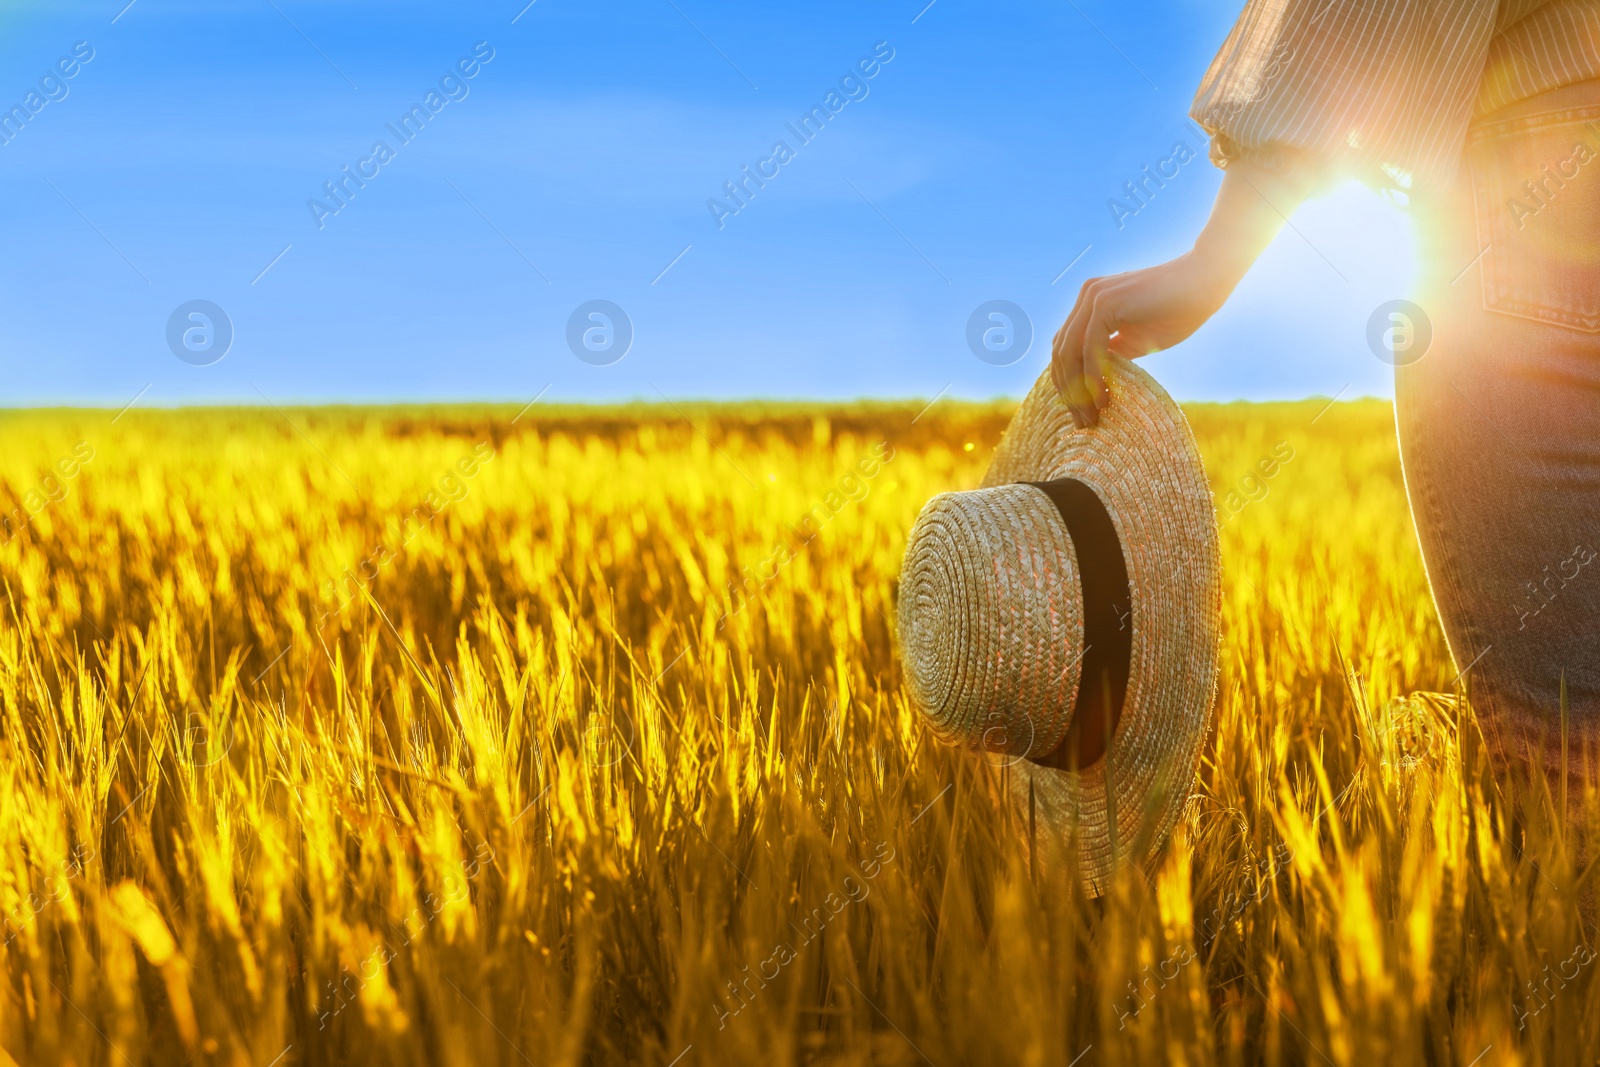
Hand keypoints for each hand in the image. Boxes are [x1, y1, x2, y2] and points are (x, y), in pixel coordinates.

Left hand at [1051, 250, 1237, 426]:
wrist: (1204, 284)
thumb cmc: (1177, 312)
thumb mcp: (1135, 342)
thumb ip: (1111, 357)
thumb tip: (1092, 388)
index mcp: (1089, 303)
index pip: (1065, 348)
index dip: (1067, 383)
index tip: (1080, 413)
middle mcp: (1086, 297)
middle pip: (1060, 353)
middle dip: (1068, 392)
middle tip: (1082, 424)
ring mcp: (1093, 297)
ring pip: (1070, 353)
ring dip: (1078, 390)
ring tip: (1091, 419)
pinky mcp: (1106, 304)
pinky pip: (1090, 348)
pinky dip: (1093, 378)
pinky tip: (1102, 400)